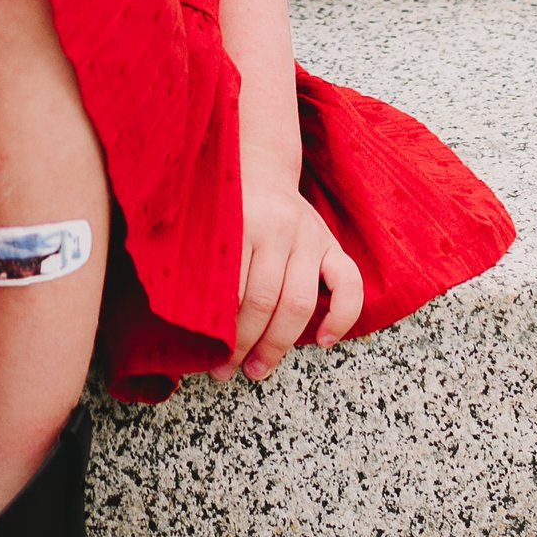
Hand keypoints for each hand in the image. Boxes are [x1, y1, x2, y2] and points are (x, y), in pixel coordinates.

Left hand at [223, 169, 363, 381]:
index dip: (219, 330)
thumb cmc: (227, 206)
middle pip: (264, 301)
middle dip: (244, 344)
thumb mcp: (207, 225)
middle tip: (227, 371)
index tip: (206, 356)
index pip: (232, 290)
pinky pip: (349, 285)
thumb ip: (203, 264)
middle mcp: (280, 229)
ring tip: (258, 369)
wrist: (259, 165)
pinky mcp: (332, 244)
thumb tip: (187, 322)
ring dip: (278, 344)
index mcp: (242, 223)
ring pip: (299, 302)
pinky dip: (341, 317)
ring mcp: (310, 237)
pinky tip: (323, 341)